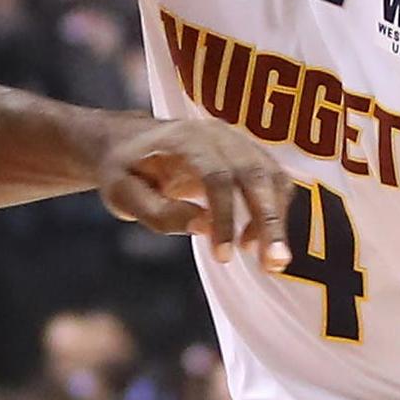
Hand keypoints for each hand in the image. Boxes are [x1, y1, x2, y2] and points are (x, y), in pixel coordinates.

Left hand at [94, 115, 292, 266]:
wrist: (131, 143)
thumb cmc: (125, 171)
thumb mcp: (123, 195)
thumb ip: (160, 213)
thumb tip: (203, 226)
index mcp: (184, 139)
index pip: (217, 176)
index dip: (225, 217)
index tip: (222, 257)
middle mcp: (219, 134)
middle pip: (256, 174)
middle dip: (269, 221)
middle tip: (275, 264)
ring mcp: (239, 142)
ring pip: (273, 179)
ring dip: (276, 222)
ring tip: (269, 264)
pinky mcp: (250, 156)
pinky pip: (275, 184)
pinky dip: (273, 214)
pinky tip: (249, 242)